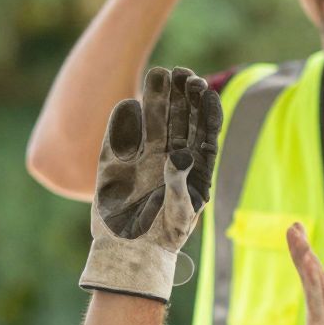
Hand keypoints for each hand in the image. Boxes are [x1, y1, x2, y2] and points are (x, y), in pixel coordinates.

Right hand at [81, 66, 221, 298]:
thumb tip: (180, 155)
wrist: (128, 251)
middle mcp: (171, 152)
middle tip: (181, 73)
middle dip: (182, 93)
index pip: (204, 126)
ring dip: (156, 97)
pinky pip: (122, 133)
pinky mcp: (119, 158)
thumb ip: (180, 185)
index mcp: (195, 162)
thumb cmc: (161, 237)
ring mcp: (145, 153)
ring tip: (158, 74)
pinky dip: (125, 119)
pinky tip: (130, 104)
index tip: (202, 87)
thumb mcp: (177, 214)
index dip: (204, 105)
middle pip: (180, 115)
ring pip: (153, 118)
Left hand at [289, 222, 323, 324]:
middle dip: (304, 251)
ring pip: (316, 284)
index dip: (307, 259)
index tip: (298, 238)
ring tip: (295, 236)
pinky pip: (317, 300)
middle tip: (293, 227)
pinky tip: (307, 263)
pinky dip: (313, 280)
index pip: (316, 281)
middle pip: (316, 276)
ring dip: (305, 259)